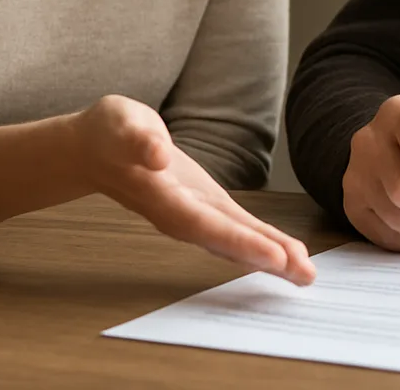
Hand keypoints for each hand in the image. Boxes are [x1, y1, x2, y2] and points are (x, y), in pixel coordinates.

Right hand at [74, 95, 314, 284]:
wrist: (95, 148)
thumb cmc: (109, 134)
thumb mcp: (120, 125)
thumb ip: (138, 141)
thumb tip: (157, 154)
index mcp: (162, 197)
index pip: (206, 224)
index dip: (240, 241)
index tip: (274, 257)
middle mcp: (181, 214)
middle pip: (227, 242)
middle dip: (266, 259)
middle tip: (304, 275)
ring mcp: (192, 213)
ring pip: (235, 241)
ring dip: (269, 257)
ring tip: (304, 272)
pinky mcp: (203, 204)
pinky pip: (235, 227)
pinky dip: (261, 241)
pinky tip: (285, 254)